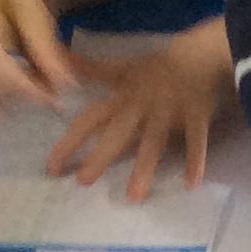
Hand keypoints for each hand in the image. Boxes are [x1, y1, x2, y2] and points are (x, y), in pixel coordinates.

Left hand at [46, 27, 236, 193]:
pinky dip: (194, 162)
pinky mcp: (195, 118)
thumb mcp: (122, 67)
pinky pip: (195, 142)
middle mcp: (140, 108)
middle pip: (117, 134)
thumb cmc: (156, 67)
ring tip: (134, 197)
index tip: (51, 168)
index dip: (70, 142)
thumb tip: (60, 56)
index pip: (89, 120)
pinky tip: (191, 184)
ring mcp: (168, 114)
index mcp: (121, 98)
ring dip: (144, 169)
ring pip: (153, 143)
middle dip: (100, 156)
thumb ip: (92, 70)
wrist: (199, 55)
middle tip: (83, 182)